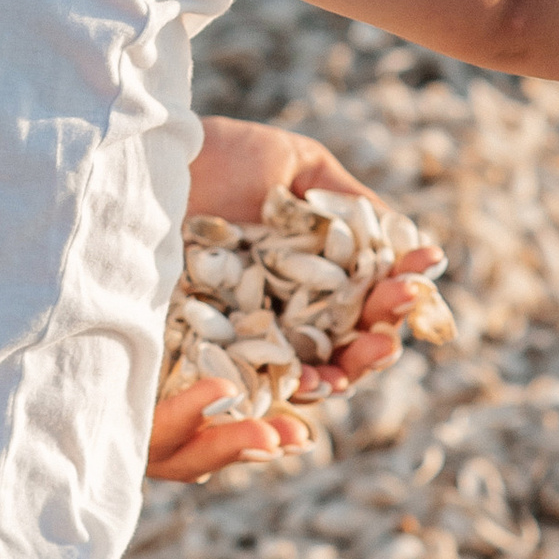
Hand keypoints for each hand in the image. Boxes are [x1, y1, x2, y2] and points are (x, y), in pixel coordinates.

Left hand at [155, 122, 441, 475]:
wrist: (141, 156)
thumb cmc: (216, 154)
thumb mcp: (294, 166)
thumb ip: (350, 205)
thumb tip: (412, 242)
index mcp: (310, 276)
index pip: (365, 301)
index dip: (395, 297)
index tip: (417, 280)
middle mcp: (282, 315)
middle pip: (343, 350)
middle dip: (374, 346)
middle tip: (389, 336)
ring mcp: (242, 339)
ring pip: (302, 379)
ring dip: (335, 379)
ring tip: (348, 370)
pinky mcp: (198, 358)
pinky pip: (242, 394)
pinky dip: (273, 404)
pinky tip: (300, 394)